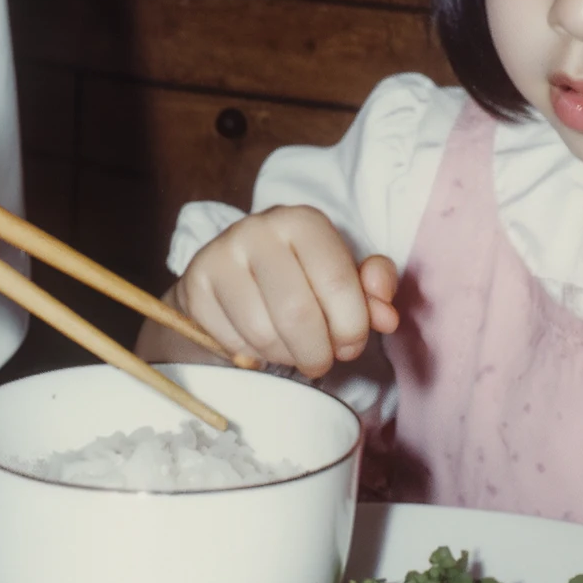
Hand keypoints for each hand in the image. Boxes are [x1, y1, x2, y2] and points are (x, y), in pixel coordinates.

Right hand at [174, 208, 399, 380]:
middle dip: (317, 351)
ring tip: (289, 350)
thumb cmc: (299, 277)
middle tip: (320, 361)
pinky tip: (258, 343)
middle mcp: (258, 229)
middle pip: (297, 314)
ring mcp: (220, 254)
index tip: (351, 345)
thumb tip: (387, 317)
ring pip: (261, 332)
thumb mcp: (342, 276)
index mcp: (303, 221)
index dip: (352, 328)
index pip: (339, 284)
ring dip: (283, 356)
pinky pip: (230, 341)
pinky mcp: (195, 284)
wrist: (231, 276)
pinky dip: (251, 355)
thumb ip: (373, 290)